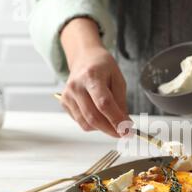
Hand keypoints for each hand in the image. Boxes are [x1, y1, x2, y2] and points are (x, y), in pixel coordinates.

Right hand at [60, 18, 130, 136]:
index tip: (127, 130)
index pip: (104, 104)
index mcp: (91, 76)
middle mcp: (76, 86)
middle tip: (124, 133)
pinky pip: (81, 122)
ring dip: (102, 128)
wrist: (84, 58)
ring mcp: (68, 95)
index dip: (116, 120)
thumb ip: (121, 102)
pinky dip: (93, 124)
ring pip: (86, 124)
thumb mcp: (118, 80)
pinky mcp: (64, 103)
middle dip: (111, 129)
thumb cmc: (102, 67)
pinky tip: (99, 115)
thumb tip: (124, 123)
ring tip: (112, 121)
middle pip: (93, 117)